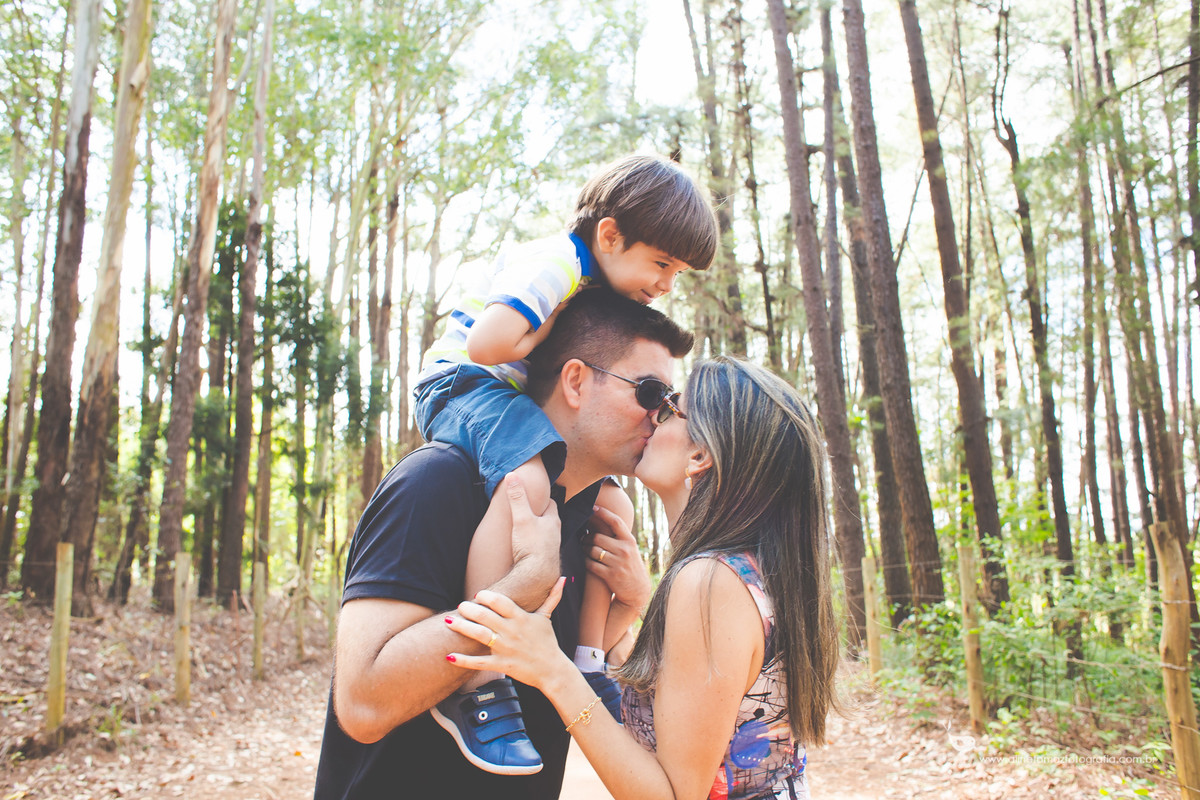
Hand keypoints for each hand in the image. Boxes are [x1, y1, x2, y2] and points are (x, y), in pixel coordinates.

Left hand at [446, 579, 571, 690]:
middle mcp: (512, 631)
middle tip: (460, 606)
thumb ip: (552, 597)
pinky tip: (449, 656)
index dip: (487, 596)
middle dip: (469, 609)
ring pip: (479, 635)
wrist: (552, 670)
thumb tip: (563, 579)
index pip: (501, 602)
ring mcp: (506, 648)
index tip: (478, 595)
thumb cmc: (547, 643)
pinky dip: (463, 660)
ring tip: (449, 621)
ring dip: (462, 628)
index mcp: (521, 618)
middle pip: (486, 616)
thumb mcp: (547, 618)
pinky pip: (479, 662)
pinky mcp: (501, 664)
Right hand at [506, 473, 561, 586]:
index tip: (536, 495)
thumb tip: (511, 474)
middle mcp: (555, 534)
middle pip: (549, 519)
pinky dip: (535, 546)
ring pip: (546, 535)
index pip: (551, 503)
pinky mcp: (545, 561)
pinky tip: (527, 550)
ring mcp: (551, 548)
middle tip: (530, 511)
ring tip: (528, 530)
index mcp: (552, 521)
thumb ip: (517, 497)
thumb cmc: (531, 546)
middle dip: (541, 515)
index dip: (543, 498)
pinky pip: (541, 549)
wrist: (537, 577)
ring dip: (538, 532)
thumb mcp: (521, 518)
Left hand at [586, 504, 650, 612]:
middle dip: (587, 537)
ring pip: (592, 550)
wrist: (638, 591)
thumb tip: (601, 520)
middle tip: (583, 538)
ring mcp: (617, 563)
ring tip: (584, 549)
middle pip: (598, 537)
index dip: (603, 513)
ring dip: (584, 549)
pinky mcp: (610, 575)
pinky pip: (591, 564)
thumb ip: (619, 537)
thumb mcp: (630, 549)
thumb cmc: (631, 566)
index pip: (615, 522)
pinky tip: (586, 560)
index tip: (592, 507)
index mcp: (629, 541)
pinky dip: (586, 561)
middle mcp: (624, 550)